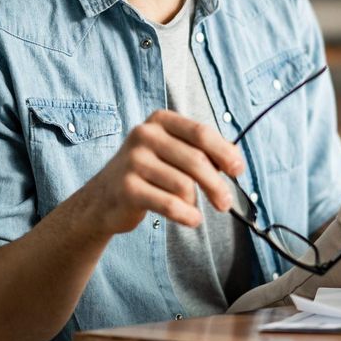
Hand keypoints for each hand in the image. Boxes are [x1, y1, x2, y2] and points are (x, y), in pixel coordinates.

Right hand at [82, 110, 242, 235]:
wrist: (102, 199)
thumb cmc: (148, 173)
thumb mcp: (172, 153)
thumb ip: (202, 152)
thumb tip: (236, 160)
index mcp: (160, 121)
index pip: (201, 132)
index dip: (225, 152)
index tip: (238, 170)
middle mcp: (144, 135)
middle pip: (196, 160)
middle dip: (216, 184)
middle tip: (225, 203)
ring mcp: (133, 161)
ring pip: (184, 184)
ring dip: (196, 202)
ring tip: (194, 209)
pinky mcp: (127, 188)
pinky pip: (169, 203)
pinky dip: (186, 214)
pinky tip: (192, 219)